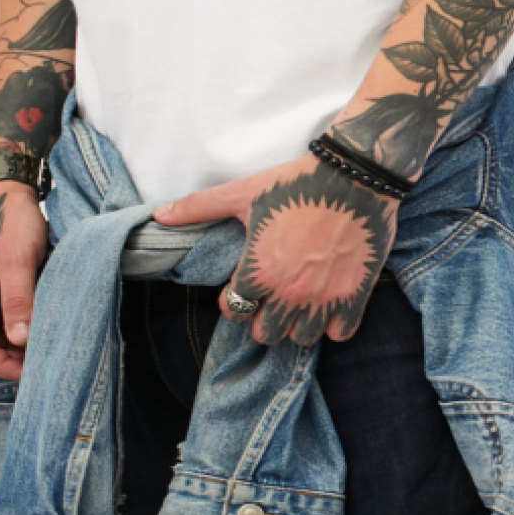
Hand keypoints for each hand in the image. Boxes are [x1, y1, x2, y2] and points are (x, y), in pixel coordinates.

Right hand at [0, 180, 49, 381]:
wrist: (8, 189)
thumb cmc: (9, 219)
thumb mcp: (17, 260)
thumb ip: (17, 301)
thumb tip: (19, 340)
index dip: (0, 366)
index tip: (32, 371)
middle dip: (11, 361)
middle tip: (46, 364)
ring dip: (18, 348)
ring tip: (48, 350)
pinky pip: (4, 321)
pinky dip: (21, 331)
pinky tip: (44, 331)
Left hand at [155, 152, 397, 348]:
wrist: (353, 175)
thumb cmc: (295, 183)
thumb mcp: (242, 193)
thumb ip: (199, 207)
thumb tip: (159, 215)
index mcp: (258, 270)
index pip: (233, 310)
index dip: (235, 300)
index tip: (244, 290)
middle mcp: (288, 291)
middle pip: (265, 334)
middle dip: (263, 320)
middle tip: (270, 301)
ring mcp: (323, 296)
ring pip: (302, 339)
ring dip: (297, 326)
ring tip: (298, 305)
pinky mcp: (354, 295)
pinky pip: (340, 334)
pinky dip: (333, 326)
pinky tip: (329, 307)